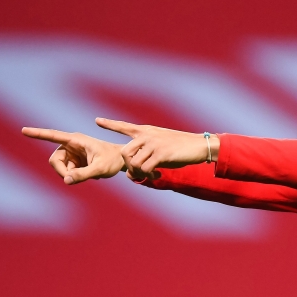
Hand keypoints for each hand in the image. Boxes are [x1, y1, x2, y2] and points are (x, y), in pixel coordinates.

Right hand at [22, 127, 124, 184]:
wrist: (122, 161)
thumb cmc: (113, 161)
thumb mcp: (100, 169)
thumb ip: (83, 175)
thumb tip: (66, 181)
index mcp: (76, 140)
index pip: (53, 135)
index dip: (38, 134)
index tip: (24, 130)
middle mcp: (71, 144)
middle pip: (55, 160)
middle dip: (63, 172)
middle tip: (74, 179)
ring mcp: (72, 152)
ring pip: (61, 167)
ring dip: (71, 174)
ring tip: (89, 174)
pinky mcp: (74, 159)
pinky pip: (68, 171)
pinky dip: (76, 175)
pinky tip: (90, 173)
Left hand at [96, 118, 216, 179]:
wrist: (199, 146)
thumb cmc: (181, 147)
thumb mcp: (162, 144)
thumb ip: (148, 151)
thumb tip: (138, 167)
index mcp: (146, 131)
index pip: (124, 126)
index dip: (110, 124)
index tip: (97, 120)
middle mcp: (147, 135)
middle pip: (124, 152)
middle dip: (128, 167)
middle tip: (137, 174)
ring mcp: (154, 144)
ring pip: (133, 163)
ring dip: (138, 173)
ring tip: (149, 175)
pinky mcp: (161, 154)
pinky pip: (145, 168)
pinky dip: (149, 175)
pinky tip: (157, 175)